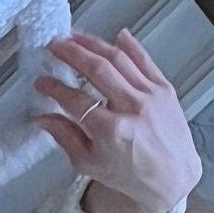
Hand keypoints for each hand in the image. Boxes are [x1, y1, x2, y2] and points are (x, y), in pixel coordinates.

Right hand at [36, 30, 201, 212]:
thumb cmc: (130, 175)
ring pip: (120, 59)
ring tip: (76, 36)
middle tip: (55, 45)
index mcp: (111, 131)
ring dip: (95, 44)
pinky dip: (131, 45)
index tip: (41, 81)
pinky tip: (116, 35)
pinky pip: (145, 60)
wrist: (172, 177)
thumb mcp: (89, 164)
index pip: (75, 100)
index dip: (54, 88)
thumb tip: (40, 117)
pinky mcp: (165, 88)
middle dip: (73, 53)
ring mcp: (151, 95)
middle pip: (97, 69)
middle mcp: (133, 108)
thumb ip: (64, 137)